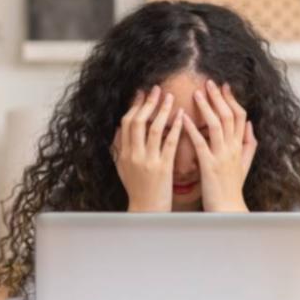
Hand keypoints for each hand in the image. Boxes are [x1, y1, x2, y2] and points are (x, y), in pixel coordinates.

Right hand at [113, 85, 184, 211]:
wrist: (146, 211)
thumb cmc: (137, 190)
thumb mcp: (122, 168)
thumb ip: (119, 149)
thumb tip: (117, 129)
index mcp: (124, 154)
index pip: (126, 123)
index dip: (134, 106)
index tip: (142, 93)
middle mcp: (134, 155)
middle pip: (138, 122)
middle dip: (147, 103)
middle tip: (156, 89)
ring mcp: (148, 161)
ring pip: (154, 129)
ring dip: (162, 110)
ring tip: (170, 97)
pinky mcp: (163, 168)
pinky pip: (169, 143)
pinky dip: (175, 128)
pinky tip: (181, 116)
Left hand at [182, 80, 256, 212]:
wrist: (228, 209)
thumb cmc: (233, 188)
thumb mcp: (245, 164)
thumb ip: (249, 144)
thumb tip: (250, 124)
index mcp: (240, 146)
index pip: (239, 116)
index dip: (232, 99)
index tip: (224, 86)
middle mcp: (232, 148)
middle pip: (228, 116)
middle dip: (219, 97)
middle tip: (209, 82)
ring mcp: (221, 156)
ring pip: (216, 125)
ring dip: (207, 107)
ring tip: (197, 93)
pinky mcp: (208, 165)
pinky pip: (200, 142)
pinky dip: (193, 128)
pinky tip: (184, 117)